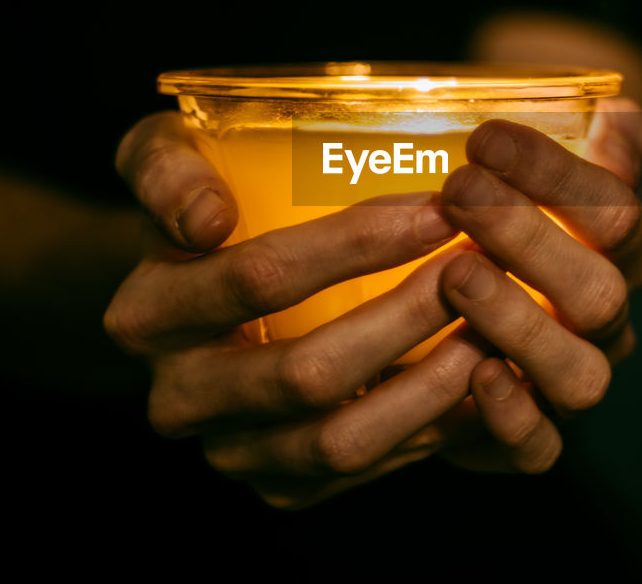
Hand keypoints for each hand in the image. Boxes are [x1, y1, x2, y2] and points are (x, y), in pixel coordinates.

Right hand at [103, 112, 560, 507]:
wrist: (196, 296)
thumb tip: (205, 218)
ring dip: (429, 386)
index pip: (257, 279)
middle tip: (479, 269)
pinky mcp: (281, 485)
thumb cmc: (201, 203)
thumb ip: (165, 167)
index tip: (439, 209)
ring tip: (492, 328)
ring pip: (341, 439)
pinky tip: (478, 378)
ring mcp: (232, 452)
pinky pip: (364, 472)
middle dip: (407, 319)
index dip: (354, 244)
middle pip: (307, 372)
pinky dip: (428, 429)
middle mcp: (180, 398)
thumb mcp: (161, 157)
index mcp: (149, 314)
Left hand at [430, 97, 641, 472]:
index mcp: (622, 251)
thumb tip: (614, 114)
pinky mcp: (530, 438)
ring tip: (454, 275)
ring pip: (580, 372)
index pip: (616, 211)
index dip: (555, 174)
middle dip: (529, 238)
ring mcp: (572, 381)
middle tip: (460, 193)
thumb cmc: (500, 214)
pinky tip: (473, 371)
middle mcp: (607, 321)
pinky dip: (513, 416)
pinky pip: (541, 449)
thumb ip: (580, 136)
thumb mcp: (537, 168)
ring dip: (518, 323)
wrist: (460, 292)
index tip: (485, 138)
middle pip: (599, 290)